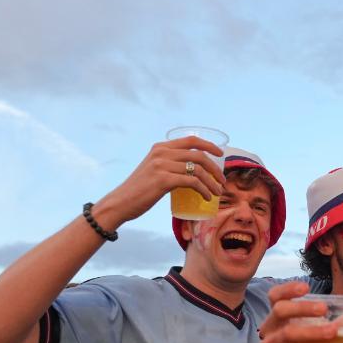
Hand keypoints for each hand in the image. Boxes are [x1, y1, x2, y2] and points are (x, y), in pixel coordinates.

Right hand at [96, 137, 225, 226]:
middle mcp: (162, 153)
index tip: (221, 155)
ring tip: (217, 192)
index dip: (209, 145)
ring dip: (212, 182)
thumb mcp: (152, 169)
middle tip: (222, 181)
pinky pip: (192, 182)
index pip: (191, 140)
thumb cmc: (138, 190)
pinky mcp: (163, 180)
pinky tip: (205, 197)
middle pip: (198, 155)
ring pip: (198, 169)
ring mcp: (162, 165)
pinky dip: (203, 190)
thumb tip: (189, 170)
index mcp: (160, 148)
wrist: (121, 202)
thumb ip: (167, 165)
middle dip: (215, 168)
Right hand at [260, 282, 333, 342]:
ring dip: (312, 332)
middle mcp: (269, 330)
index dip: (287, 289)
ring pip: (287, 334)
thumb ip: (333, 326)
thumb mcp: (318, 338)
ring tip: (333, 332)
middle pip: (280, 310)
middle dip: (303, 308)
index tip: (306, 287)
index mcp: (278, 318)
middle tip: (324, 309)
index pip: (275, 297)